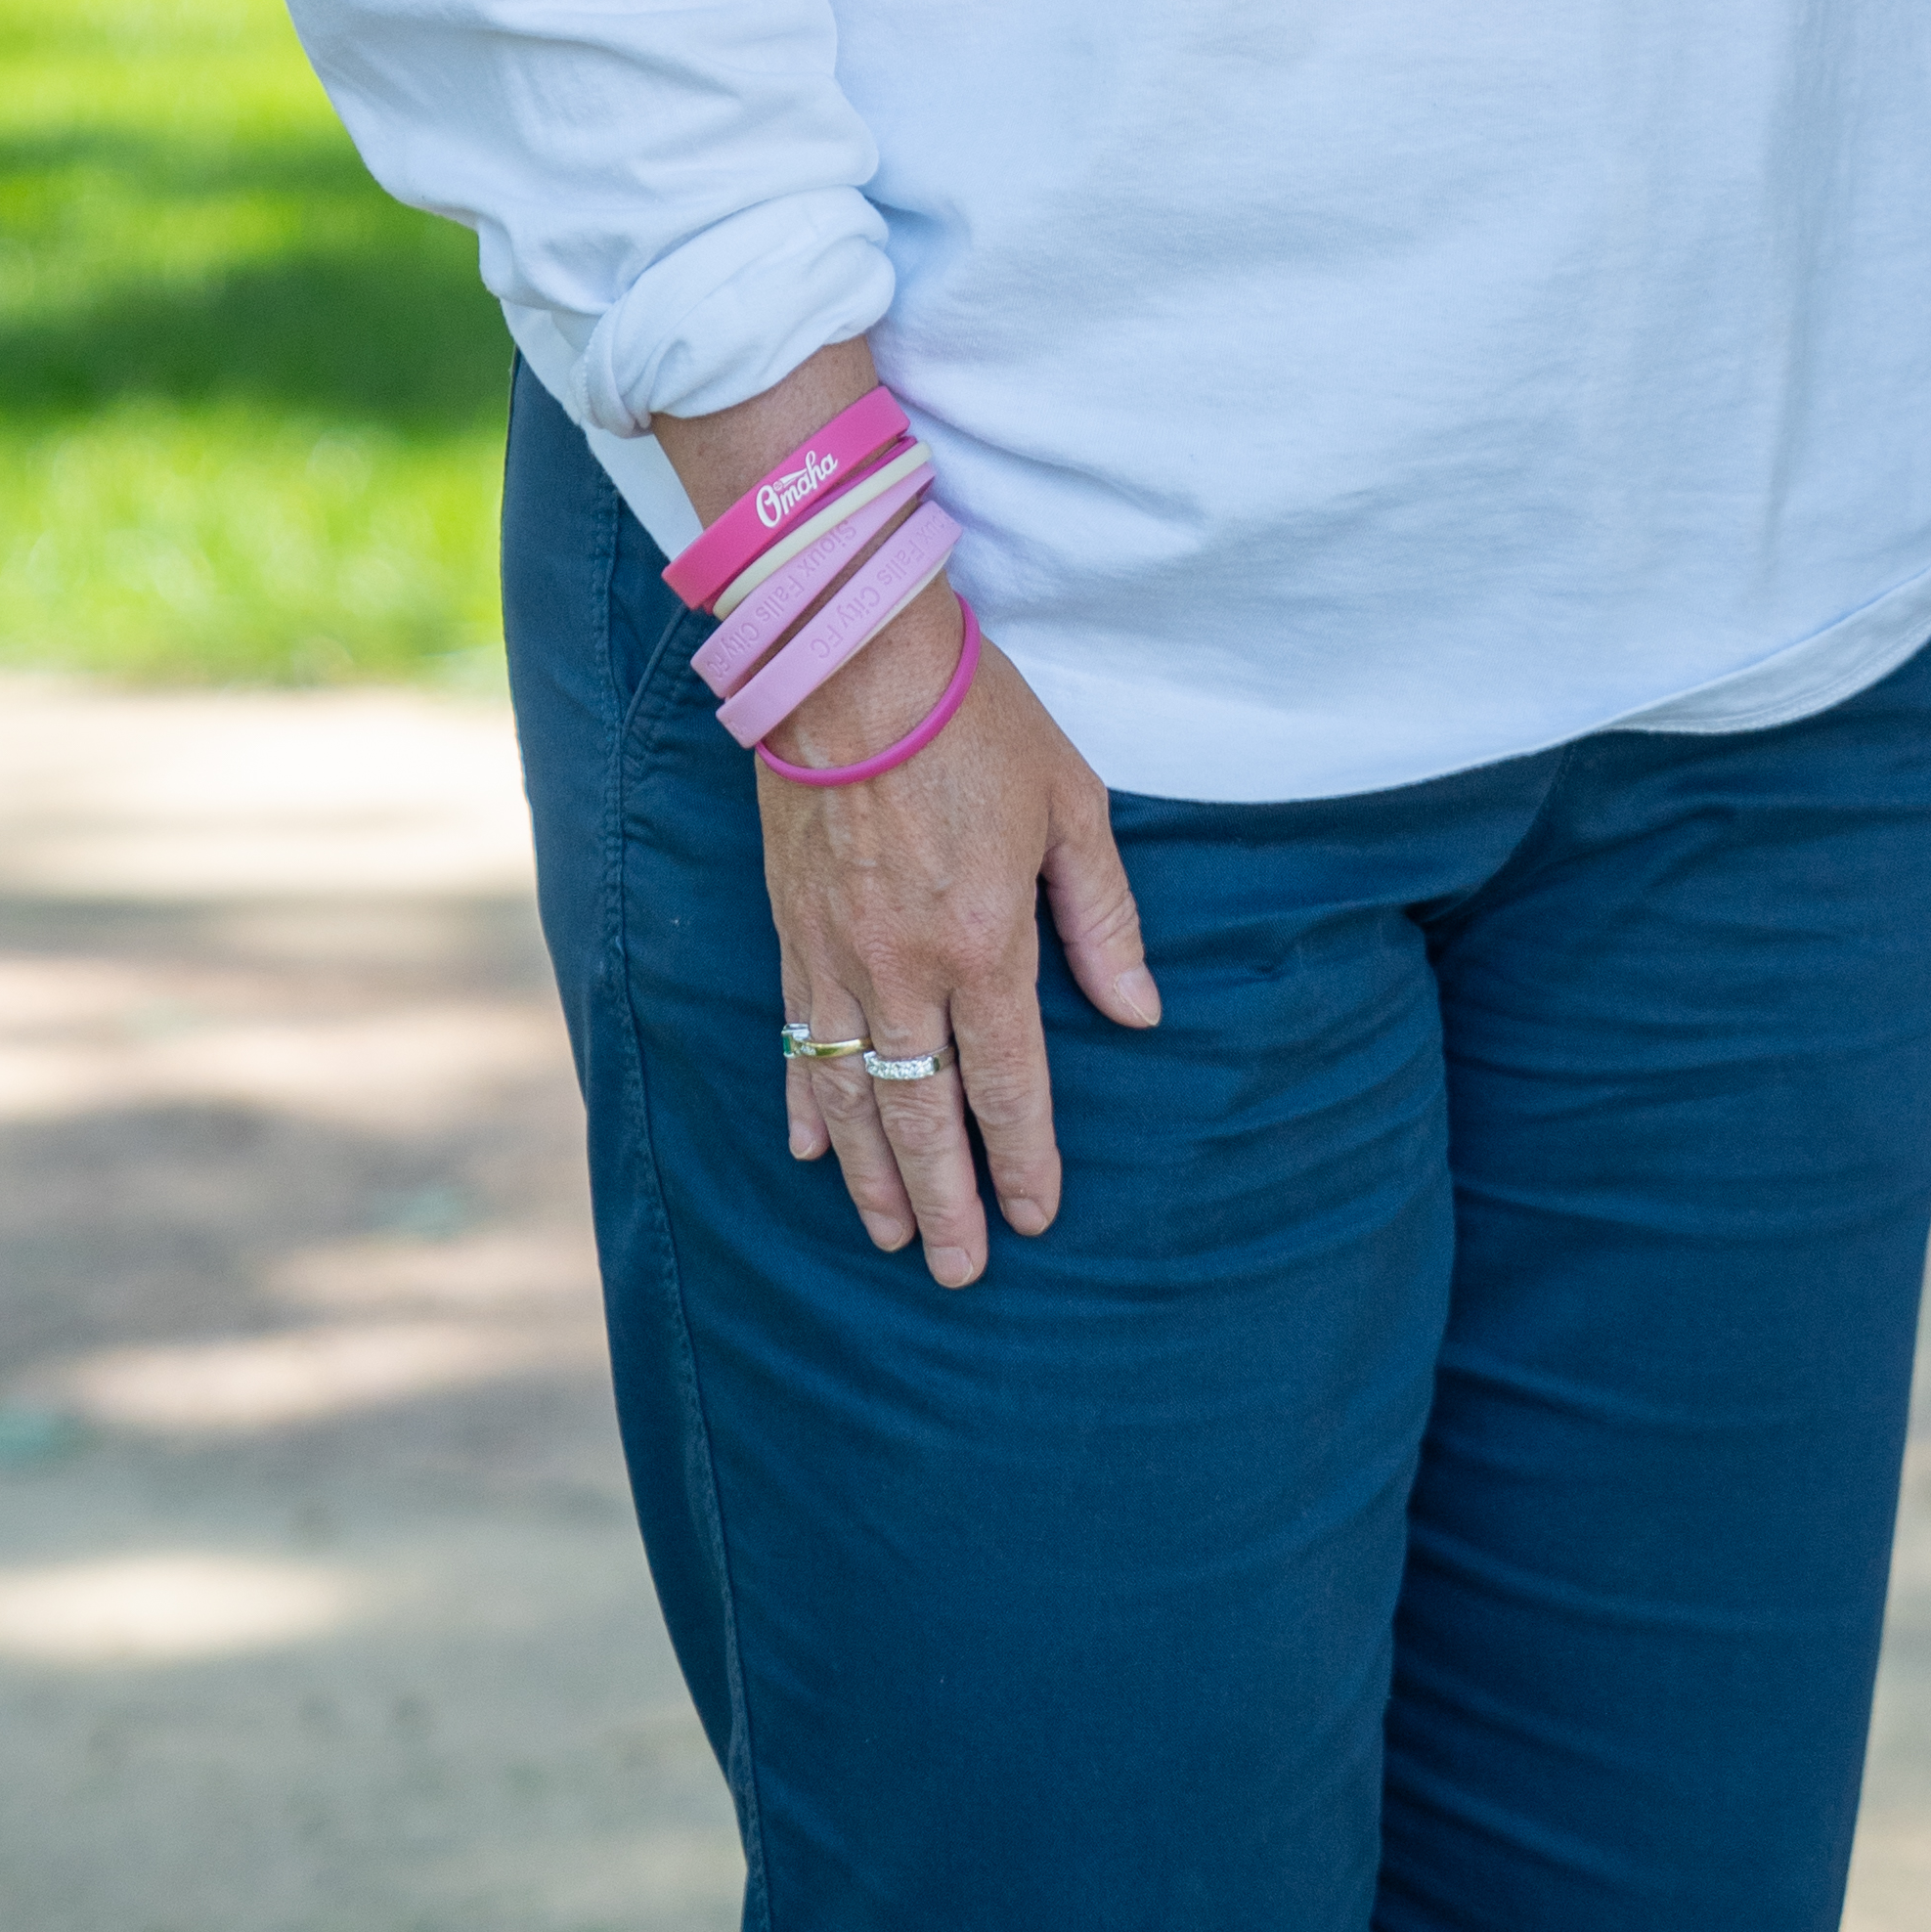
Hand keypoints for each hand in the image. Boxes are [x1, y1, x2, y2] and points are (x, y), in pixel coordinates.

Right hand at [763, 587, 1159, 1287]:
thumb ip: (1102, 919)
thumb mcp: (1072, 805)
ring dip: (871, 1175)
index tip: (1036, 1218)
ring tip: (886, 1236)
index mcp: (985, 944)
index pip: (1008, 1086)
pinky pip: (792, 1040)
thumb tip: (1140, 1012)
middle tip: (955, 1271)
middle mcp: (903, 970)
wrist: (851, 660)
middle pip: (924, 1116)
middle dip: (943, 1202)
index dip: (1023, 1161)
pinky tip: (810, 1150)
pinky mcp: (790, 930)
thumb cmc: (976, 720)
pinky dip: (801, 1103)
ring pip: (850, 1097)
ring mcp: (835, 957)